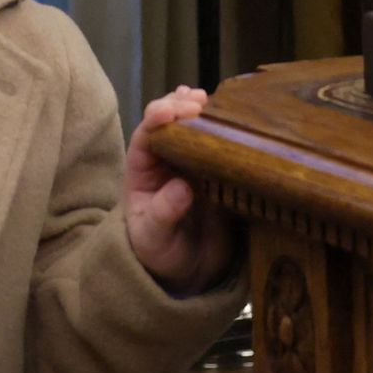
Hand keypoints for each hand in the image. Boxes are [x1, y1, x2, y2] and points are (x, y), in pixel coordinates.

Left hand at [121, 84, 238, 292]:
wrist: (189, 271)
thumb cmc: (160, 251)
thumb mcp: (154, 237)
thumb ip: (163, 213)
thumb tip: (181, 187)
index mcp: (143, 170)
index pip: (145, 135)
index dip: (156, 118)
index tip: (171, 111)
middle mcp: (167, 158)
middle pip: (168, 121)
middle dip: (179, 106)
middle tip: (198, 103)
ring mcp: (193, 161)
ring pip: (193, 126)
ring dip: (200, 110)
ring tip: (209, 101)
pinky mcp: (218, 170)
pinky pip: (219, 143)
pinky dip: (223, 127)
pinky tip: (229, 115)